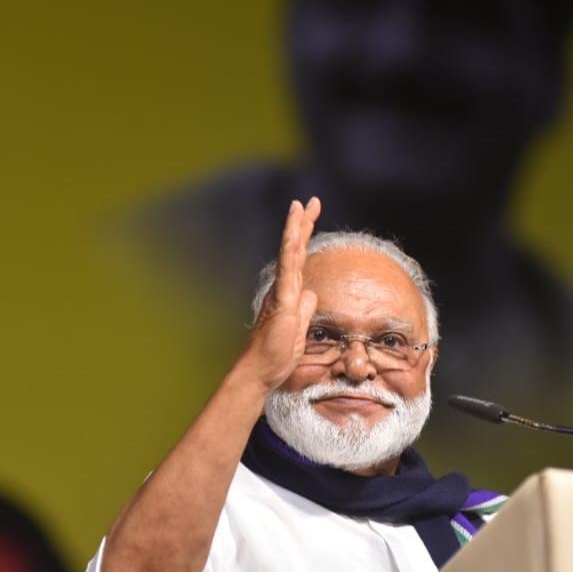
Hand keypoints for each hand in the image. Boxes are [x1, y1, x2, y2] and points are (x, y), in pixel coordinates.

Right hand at [241, 197, 320, 390]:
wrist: (260, 370)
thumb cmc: (276, 354)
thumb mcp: (300, 328)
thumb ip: (305, 308)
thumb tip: (311, 293)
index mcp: (289, 293)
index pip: (300, 259)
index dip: (306, 236)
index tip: (311, 214)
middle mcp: (283, 288)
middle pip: (295, 249)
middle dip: (303, 224)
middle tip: (311, 201)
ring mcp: (280, 293)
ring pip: (289, 254)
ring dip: (295, 229)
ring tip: (300, 206)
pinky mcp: (281, 302)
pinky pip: (288, 272)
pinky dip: (291, 251)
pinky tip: (294, 235)